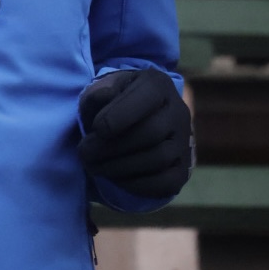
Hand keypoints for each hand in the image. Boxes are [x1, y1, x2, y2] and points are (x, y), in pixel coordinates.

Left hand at [77, 68, 192, 198]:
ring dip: (119, 167)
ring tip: (93, 166)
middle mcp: (178, 112)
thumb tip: (104, 98)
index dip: (120, 115)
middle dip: (111, 146)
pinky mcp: (182, 170)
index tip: (96, 128)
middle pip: (150, 133)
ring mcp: (184, 142)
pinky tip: (113, 178)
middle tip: (84, 153)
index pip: (148, 96)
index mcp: (158, 85)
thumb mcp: (103, 89)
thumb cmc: (114, 103)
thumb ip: (99, 92)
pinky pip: (165, 183)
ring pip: (157, 159)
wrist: (134, 124)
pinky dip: (135, 184)